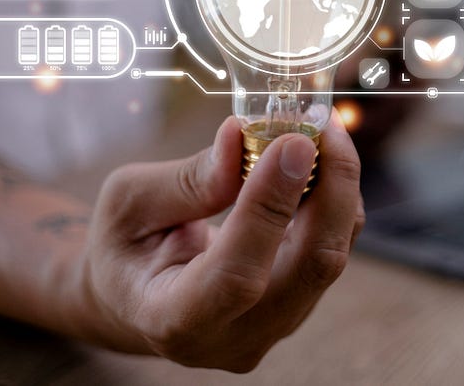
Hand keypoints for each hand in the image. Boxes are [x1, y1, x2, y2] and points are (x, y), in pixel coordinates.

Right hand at [77, 113, 363, 371]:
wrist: (135, 292)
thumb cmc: (125, 245)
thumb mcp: (128, 202)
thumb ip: (187, 180)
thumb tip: (242, 136)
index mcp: (174, 321)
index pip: (238, 276)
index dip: (270, 209)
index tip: (291, 143)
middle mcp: (236, 338)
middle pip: (309, 268)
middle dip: (329, 189)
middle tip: (323, 124)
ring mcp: (276, 326)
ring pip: (330, 255)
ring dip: (338, 186)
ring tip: (324, 128)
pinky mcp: (300, 302)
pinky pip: (334, 246)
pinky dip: (336, 196)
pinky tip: (322, 154)